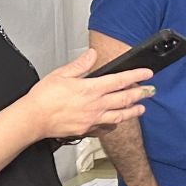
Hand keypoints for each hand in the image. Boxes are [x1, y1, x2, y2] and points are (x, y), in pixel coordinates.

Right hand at [24, 48, 152, 140]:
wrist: (34, 119)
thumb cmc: (44, 98)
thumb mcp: (61, 74)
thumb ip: (80, 65)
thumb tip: (92, 55)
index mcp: (91, 89)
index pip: (120, 80)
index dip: (136, 76)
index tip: (147, 73)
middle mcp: (96, 105)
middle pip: (125, 99)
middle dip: (141, 94)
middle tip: (151, 91)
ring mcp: (93, 119)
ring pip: (120, 115)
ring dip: (133, 111)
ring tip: (142, 108)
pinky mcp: (88, 130)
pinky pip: (107, 128)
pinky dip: (115, 124)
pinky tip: (117, 122)